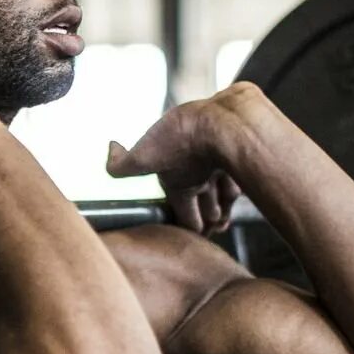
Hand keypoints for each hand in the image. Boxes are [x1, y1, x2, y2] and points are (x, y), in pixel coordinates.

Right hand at [105, 82, 273, 235]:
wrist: (221, 120)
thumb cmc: (179, 139)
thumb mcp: (143, 158)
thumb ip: (120, 165)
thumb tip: (111, 149)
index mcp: (174, 170)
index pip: (180, 202)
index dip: (186, 220)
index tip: (193, 233)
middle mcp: (197, 167)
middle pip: (202, 199)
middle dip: (205, 216)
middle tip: (210, 232)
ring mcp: (220, 163)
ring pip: (220, 194)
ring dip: (221, 211)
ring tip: (221, 226)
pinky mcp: (241, 159)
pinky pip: (239, 184)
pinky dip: (235, 198)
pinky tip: (236, 206)